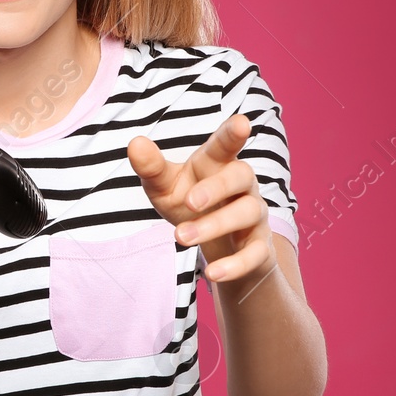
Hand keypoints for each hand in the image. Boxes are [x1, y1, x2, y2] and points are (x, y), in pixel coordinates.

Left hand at [126, 113, 275, 282]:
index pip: (226, 145)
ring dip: (214, 225)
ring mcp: (254, 214)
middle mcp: (242, 185)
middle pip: (240, 175)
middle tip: (188, 202)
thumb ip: (151, 168)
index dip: (233, 133)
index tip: (242, 122)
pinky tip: (212, 273)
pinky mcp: (260, 247)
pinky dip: (234, 264)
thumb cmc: (191, 206)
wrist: (220, 249)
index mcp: (217, 164)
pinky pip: (255, 253)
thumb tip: (135, 143)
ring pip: (246, 213)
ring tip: (181, 237)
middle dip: (216, 188)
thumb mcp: (165, 187)